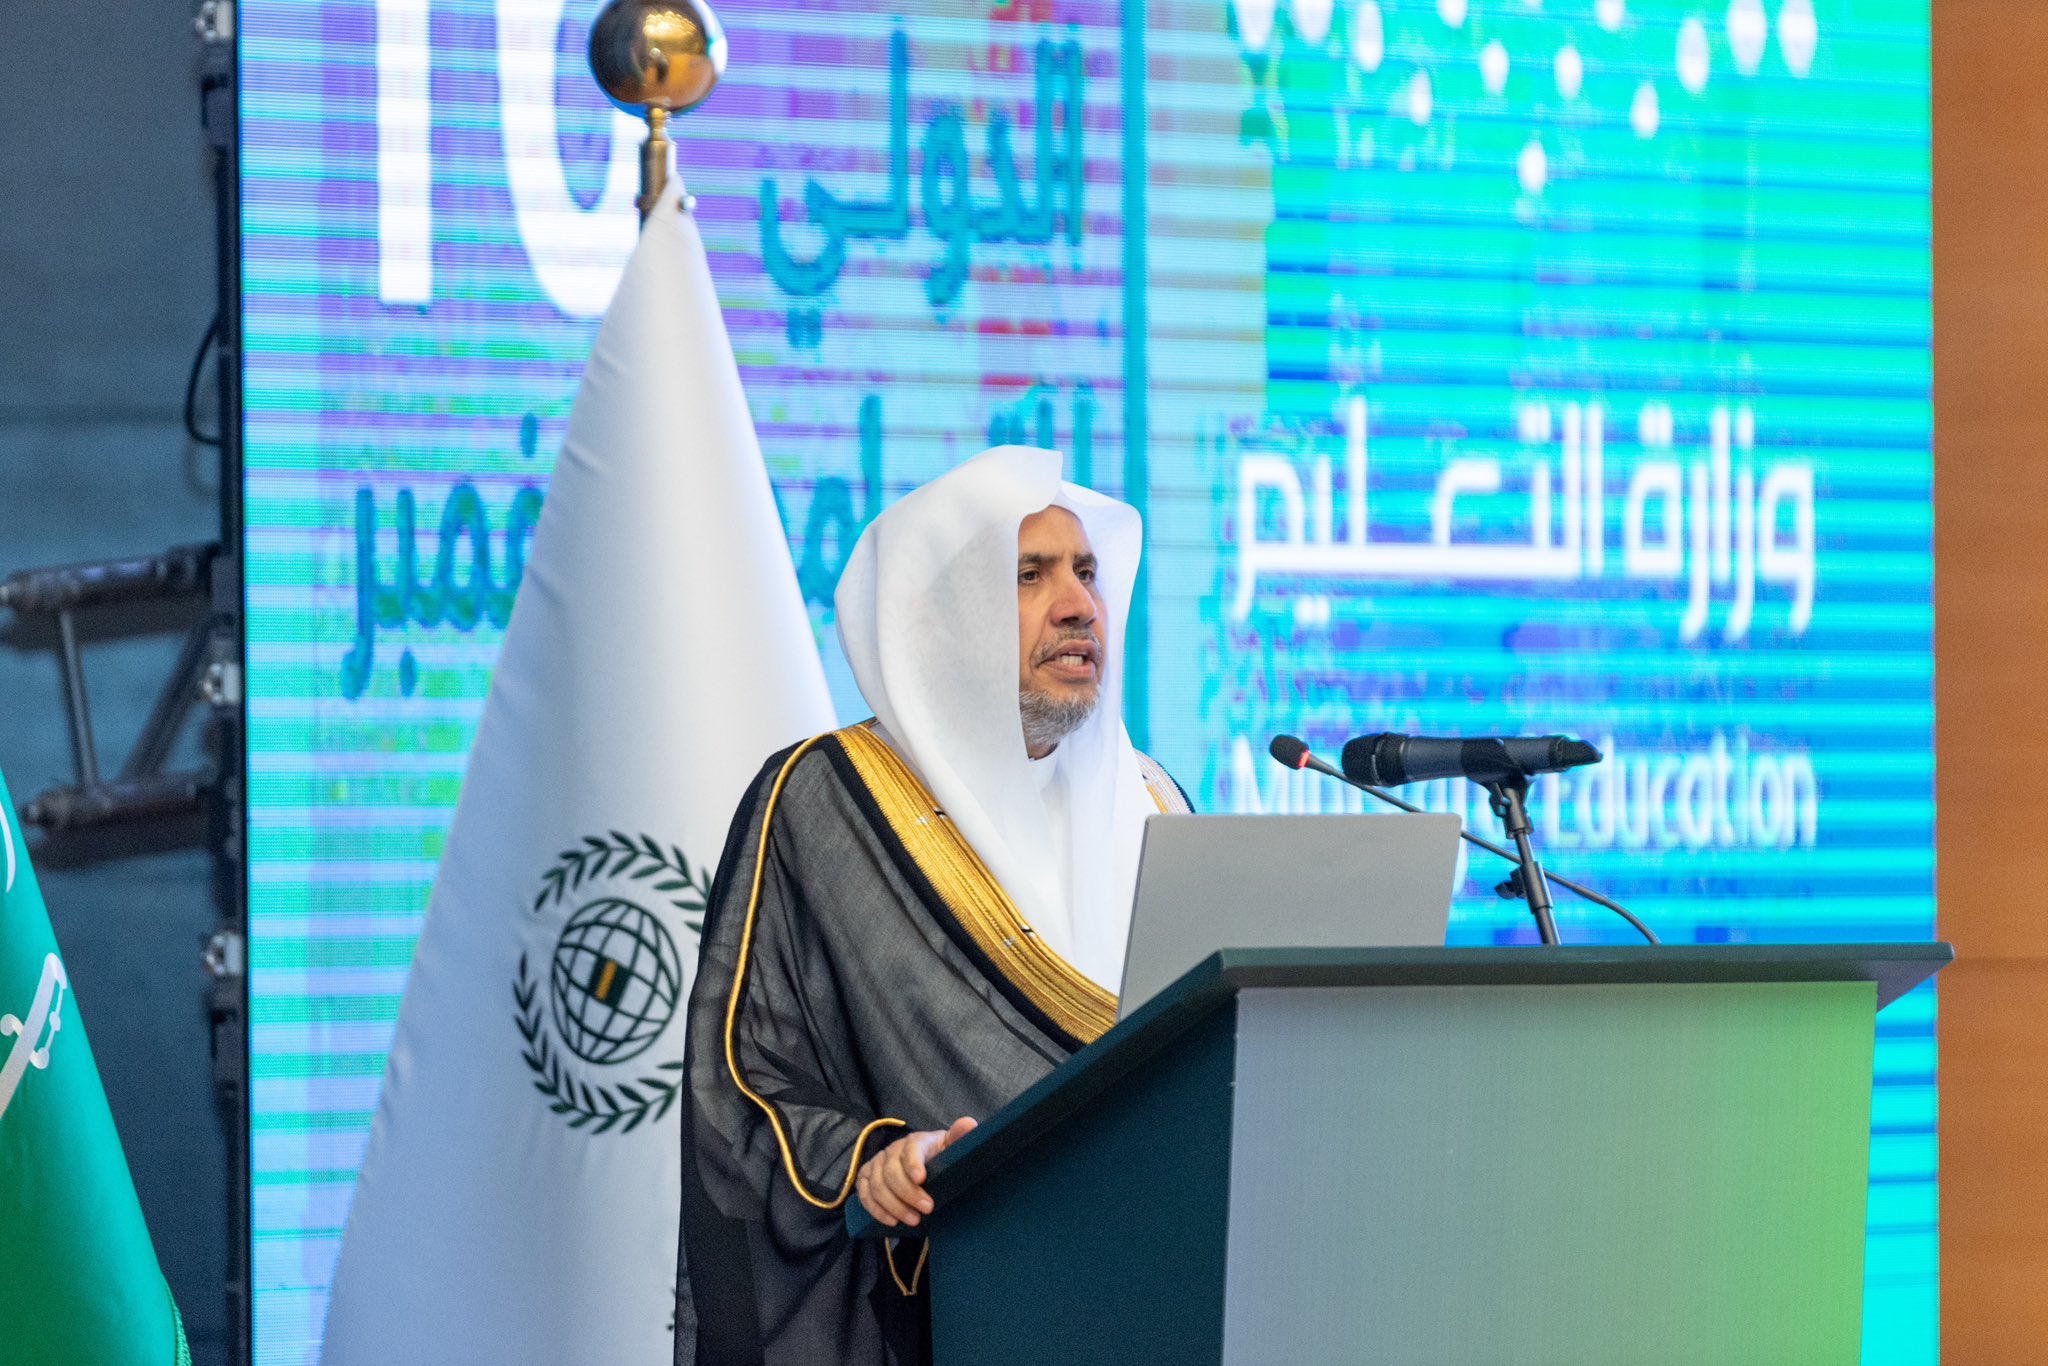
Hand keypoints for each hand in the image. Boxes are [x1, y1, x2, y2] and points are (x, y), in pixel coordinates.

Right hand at [855, 1116, 977, 1227]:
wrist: (923, 1163)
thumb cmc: (939, 1157)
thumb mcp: (951, 1147)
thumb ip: (959, 1137)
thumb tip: (969, 1123)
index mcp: (915, 1141)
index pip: (910, 1149)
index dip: (913, 1163)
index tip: (922, 1180)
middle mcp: (892, 1150)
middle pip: (891, 1172)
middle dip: (908, 1193)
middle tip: (927, 1209)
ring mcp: (876, 1164)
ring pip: (877, 1186)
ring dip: (894, 1206)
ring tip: (914, 1221)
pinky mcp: (866, 1177)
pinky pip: (864, 1194)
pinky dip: (876, 1210)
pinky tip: (891, 1222)